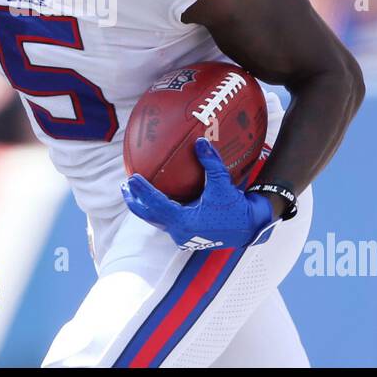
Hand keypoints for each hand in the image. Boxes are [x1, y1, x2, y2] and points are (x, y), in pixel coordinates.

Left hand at [122, 138, 273, 250]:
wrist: (251, 228)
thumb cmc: (237, 208)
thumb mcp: (223, 184)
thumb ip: (211, 163)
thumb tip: (200, 141)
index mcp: (184, 222)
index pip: (156, 205)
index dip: (142, 192)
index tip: (131, 178)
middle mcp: (180, 231)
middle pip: (149, 216)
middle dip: (134, 202)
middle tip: (125, 186)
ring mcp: (183, 235)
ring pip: (157, 221)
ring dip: (145, 207)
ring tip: (135, 193)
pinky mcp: (189, 235)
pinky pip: (168, 221)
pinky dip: (159, 210)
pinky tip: (160, 198)